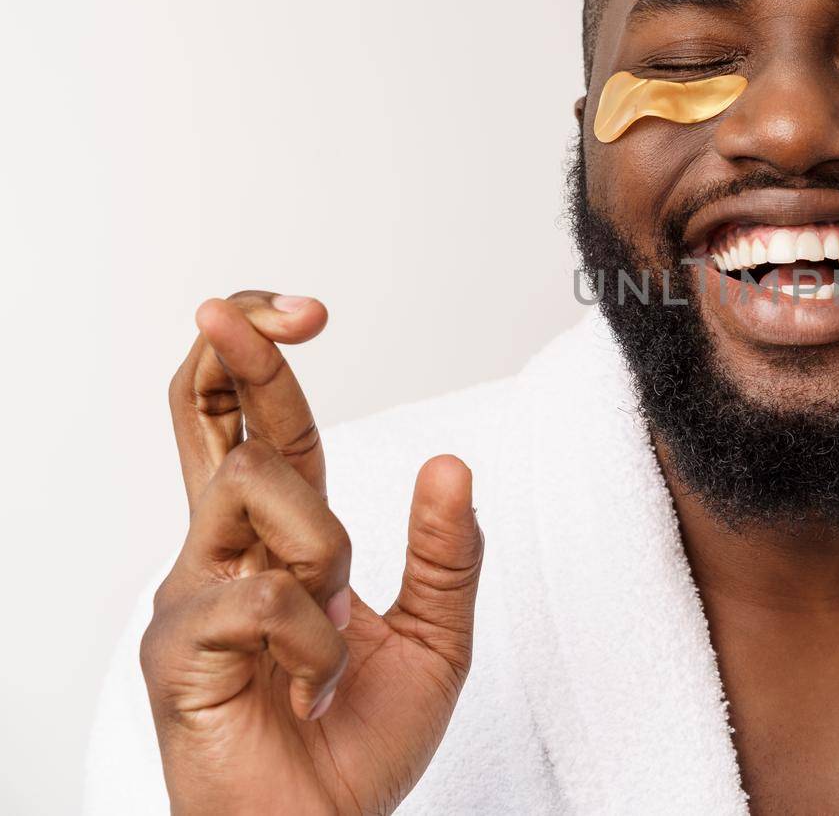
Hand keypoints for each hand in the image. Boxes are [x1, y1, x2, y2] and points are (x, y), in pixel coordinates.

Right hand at [139, 292, 484, 814]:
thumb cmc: (361, 742)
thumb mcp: (437, 637)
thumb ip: (447, 553)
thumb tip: (451, 463)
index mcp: (280, 541)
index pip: (258, 426)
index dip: (264, 358)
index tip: (302, 309)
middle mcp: (223, 552)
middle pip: (209, 420)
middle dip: (234, 351)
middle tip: (254, 311)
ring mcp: (190, 596)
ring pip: (252, 488)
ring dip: (321, 542)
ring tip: (332, 627)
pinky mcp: (174, 649)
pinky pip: (260, 594)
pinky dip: (313, 635)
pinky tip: (309, 680)